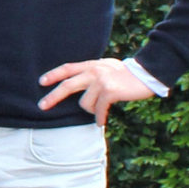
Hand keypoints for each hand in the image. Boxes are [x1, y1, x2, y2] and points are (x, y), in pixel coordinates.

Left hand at [37, 59, 156, 125]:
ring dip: (92, 110)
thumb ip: (93, 72)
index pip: (68, 68)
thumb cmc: (127, 74)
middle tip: (42, 106)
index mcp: (92, 65)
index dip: (53, 75)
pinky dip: (99, 118)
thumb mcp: (108, 67)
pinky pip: (98, 110)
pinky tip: (100, 122)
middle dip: (53, 97)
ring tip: (101, 109)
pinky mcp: (110, 91)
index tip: (41, 82)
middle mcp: (94, 71)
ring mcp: (101, 81)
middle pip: (67, 85)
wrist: (148, 73)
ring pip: (84, 103)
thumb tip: (79, 82)